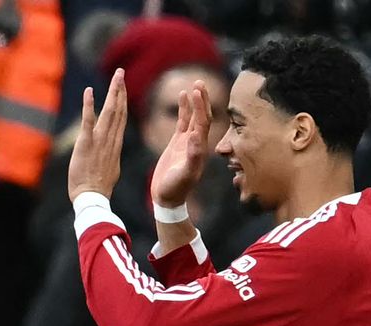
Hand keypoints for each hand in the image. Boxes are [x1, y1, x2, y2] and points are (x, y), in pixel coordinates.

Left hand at [67, 69, 127, 200]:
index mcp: (116, 145)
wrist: (92, 197)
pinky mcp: (86, 144)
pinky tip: (90, 91)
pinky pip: (89, 121)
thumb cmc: (98, 188)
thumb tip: (111, 151)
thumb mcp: (111, 168)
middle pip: (118, 110)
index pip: (121, 118)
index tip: (122, 87)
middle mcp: (110, 140)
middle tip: (120, 73)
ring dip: (112, 92)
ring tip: (116, 76)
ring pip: (109, 112)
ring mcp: (99, 141)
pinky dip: (89, 105)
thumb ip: (111, 155)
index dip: (122, 101)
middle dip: (120, 90)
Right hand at [150, 81, 211, 206]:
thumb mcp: (184, 174)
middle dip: (203, 99)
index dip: (201, 107)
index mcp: (200, 149)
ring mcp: (188, 142)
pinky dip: (184, 109)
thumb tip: (195, 136)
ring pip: (194, 117)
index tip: (197, 91)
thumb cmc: (175, 189)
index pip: (203, 122)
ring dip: (195, 101)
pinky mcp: (178, 143)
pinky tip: (183, 97)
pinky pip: (183, 122)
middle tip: (200, 81)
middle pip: (203, 116)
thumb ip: (191, 156)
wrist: (167, 199)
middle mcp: (197, 143)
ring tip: (194, 84)